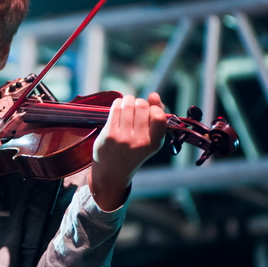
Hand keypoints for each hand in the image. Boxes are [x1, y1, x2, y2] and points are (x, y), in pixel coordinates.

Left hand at [89, 92, 166, 210]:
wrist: (113, 171)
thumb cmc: (134, 150)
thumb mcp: (151, 139)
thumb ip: (156, 116)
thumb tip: (154, 95)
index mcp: (154, 143)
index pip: (159, 116)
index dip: (154, 108)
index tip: (149, 111)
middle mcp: (139, 141)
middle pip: (142, 106)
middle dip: (139, 102)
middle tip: (136, 108)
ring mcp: (123, 138)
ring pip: (128, 104)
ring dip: (128, 100)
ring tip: (127, 106)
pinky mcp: (109, 134)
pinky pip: (115, 108)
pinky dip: (118, 103)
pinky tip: (119, 108)